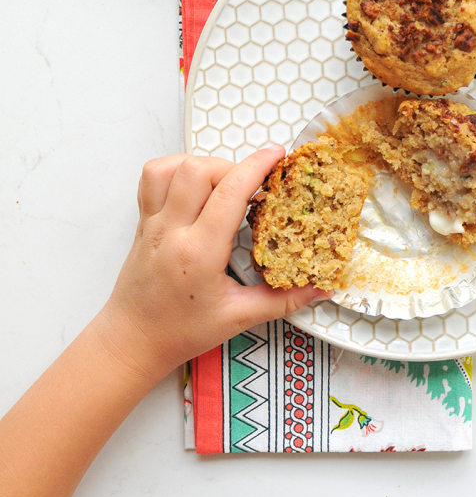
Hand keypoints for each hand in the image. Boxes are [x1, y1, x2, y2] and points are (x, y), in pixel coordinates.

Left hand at [94, 148, 327, 384]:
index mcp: (198, 254)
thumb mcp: (239, 319)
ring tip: (222, 184)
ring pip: (171, 167)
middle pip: (198, 170)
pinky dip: (175, 169)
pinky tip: (193, 185)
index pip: (229, 193)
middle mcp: (172, 231)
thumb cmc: (179, 332)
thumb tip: (320, 288)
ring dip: (203, 165)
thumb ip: (283, 300)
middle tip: (251, 185)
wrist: (133, 341)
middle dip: (233, 167)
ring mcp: (152, 223)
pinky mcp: (142, 221)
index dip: (257, 166)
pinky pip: (151, 177)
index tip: (277, 155)